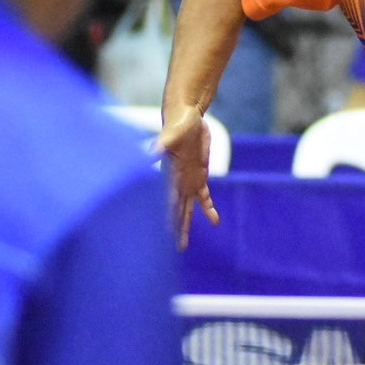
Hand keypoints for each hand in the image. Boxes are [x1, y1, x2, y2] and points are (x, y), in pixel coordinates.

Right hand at [156, 105, 219, 249]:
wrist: (186, 116)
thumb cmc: (177, 124)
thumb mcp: (171, 135)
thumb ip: (161, 145)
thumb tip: (149, 154)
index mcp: (168, 175)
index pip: (168, 200)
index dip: (168, 216)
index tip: (166, 233)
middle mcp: (176, 182)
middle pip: (176, 210)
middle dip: (176, 229)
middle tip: (178, 248)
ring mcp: (187, 180)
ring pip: (187, 209)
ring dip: (186, 225)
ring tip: (183, 245)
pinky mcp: (198, 175)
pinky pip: (203, 197)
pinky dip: (208, 209)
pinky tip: (215, 222)